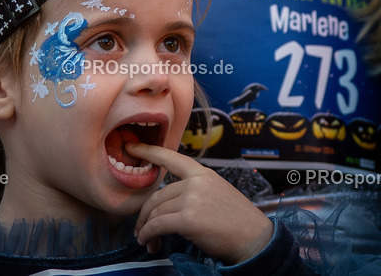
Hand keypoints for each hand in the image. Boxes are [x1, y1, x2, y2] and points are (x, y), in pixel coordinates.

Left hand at [130, 142, 272, 264]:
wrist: (257, 240)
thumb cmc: (238, 221)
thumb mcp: (217, 193)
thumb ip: (194, 189)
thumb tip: (167, 200)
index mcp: (202, 173)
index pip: (170, 158)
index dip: (148, 151)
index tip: (131, 147)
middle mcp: (195, 183)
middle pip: (157, 195)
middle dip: (144, 213)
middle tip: (140, 227)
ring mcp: (191, 200)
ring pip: (156, 212)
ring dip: (147, 228)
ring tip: (146, 239)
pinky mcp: (188, 219)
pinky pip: (158, 226)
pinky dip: (148, 235)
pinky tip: (148, 242)